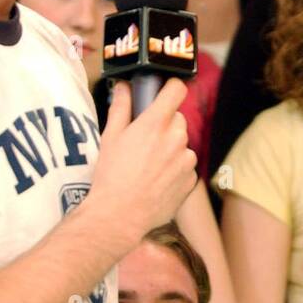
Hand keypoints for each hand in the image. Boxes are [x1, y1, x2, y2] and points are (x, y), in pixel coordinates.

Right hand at [83, 77, 197, 252]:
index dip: (171, 89)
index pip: (177, 90)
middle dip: (165, 124)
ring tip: (148, 167)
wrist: (121, 215)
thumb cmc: (112, 175)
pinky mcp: (191, 180)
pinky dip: (175, 170)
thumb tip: (124, 87)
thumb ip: (121, 107)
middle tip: (145, 140)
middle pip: (178, 119)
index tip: (164, 92)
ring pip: (183, 144)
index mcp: (156, 123)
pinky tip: (157, 181)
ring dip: (171, 149)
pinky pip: (186, 167)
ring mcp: (187, 160)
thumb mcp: (110, 137)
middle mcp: (176, 138)